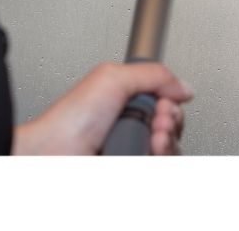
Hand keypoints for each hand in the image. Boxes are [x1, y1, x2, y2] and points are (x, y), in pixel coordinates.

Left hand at [12, 62, 192, 155]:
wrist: (54, 155)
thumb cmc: (71, 120)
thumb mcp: (113, 78)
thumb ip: (153, 74)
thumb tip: (184, 86)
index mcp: (126, 100)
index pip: (167, 102)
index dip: (170, 102)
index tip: (162, 103)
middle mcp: (131, 126)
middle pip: (172, 127)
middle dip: (171, 121)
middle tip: (156, 120)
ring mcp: (132, 150)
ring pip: (170, 149)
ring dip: (167, 141)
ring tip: (151, 138)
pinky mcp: (131, 165)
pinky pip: (159, 162)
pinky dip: (160, 156)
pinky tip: (147, 151)